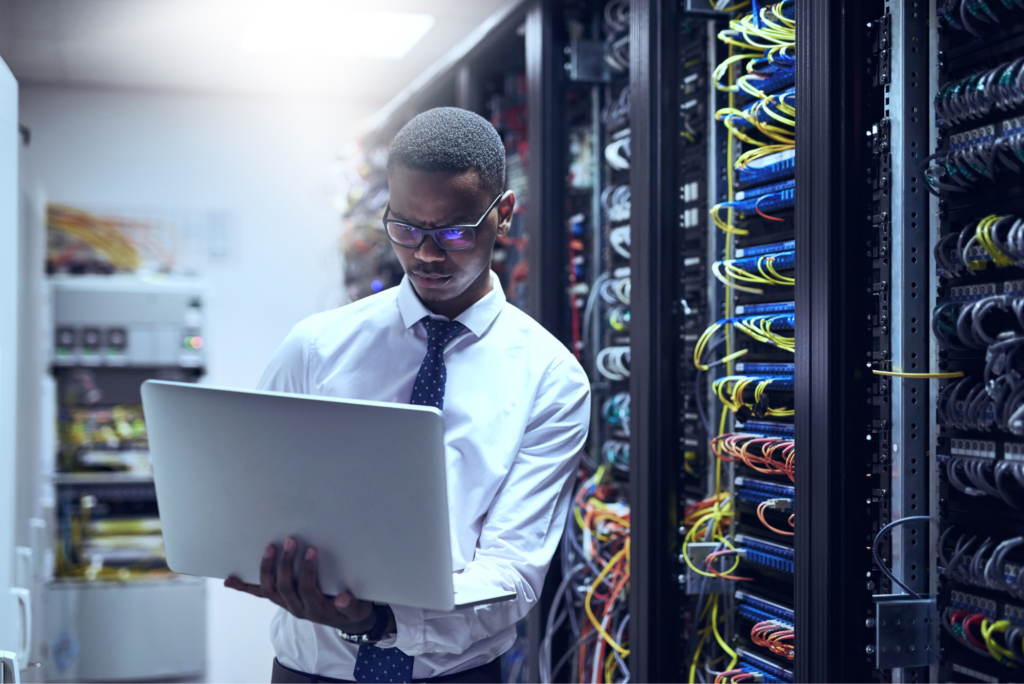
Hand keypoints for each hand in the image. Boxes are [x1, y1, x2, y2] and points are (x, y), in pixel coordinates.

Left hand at [224, 536, 379, 633]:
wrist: (346, 620)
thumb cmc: (352, 610)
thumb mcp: (358, 610)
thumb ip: (352, 606)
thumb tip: (343, 599)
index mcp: (315, 609)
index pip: (306, 588)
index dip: (307, 570)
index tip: (312, 550)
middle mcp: (297, 609)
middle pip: (284, 587)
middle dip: (286, 564)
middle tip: (291, 541)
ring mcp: (287, 605)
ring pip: (269, 590)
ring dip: (266, 569)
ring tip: (270, 548)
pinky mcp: (282, 600)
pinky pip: (260, 595)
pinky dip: (245, 588)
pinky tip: (230, 581)